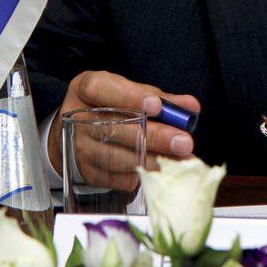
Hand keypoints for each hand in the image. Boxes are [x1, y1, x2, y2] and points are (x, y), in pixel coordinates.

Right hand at [47, 70, 200, 190]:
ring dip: (153, 160)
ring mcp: (78, 147)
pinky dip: (141, 175)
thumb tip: (190, 107)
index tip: (158, 106)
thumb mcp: (130, 93)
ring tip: (180, 161)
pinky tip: (160, 172)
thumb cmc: (111, 108)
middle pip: (114, 128)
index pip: (102, 89)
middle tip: (183, 142)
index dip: (129, 97)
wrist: (79, 134)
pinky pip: (116, 178)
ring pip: (117, 157)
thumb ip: (160, 98)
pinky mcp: (85, 172)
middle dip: (154, 136)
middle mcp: (76, 117)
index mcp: (86, 88)